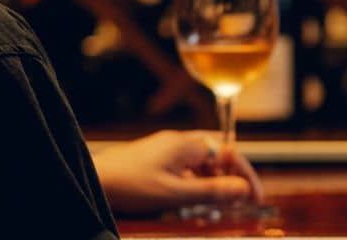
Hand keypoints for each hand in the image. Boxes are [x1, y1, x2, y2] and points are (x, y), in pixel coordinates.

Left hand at [92, 130, 263, 213]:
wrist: (92, 180)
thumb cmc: (128, 185)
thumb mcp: (175, 194)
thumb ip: (211, 191)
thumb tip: (243, 189)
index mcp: (186, 145)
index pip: (228, 153)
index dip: (245, 175)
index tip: (254, 196)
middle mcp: (177, 142)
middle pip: (216, 154)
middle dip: (230, 175)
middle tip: (239, 198)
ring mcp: (164, 149)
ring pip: (200, 161)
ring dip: (212, 181)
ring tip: (216, 204)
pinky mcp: (152, 159)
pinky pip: (183, 167)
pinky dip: (194, 182)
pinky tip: (188, 200)